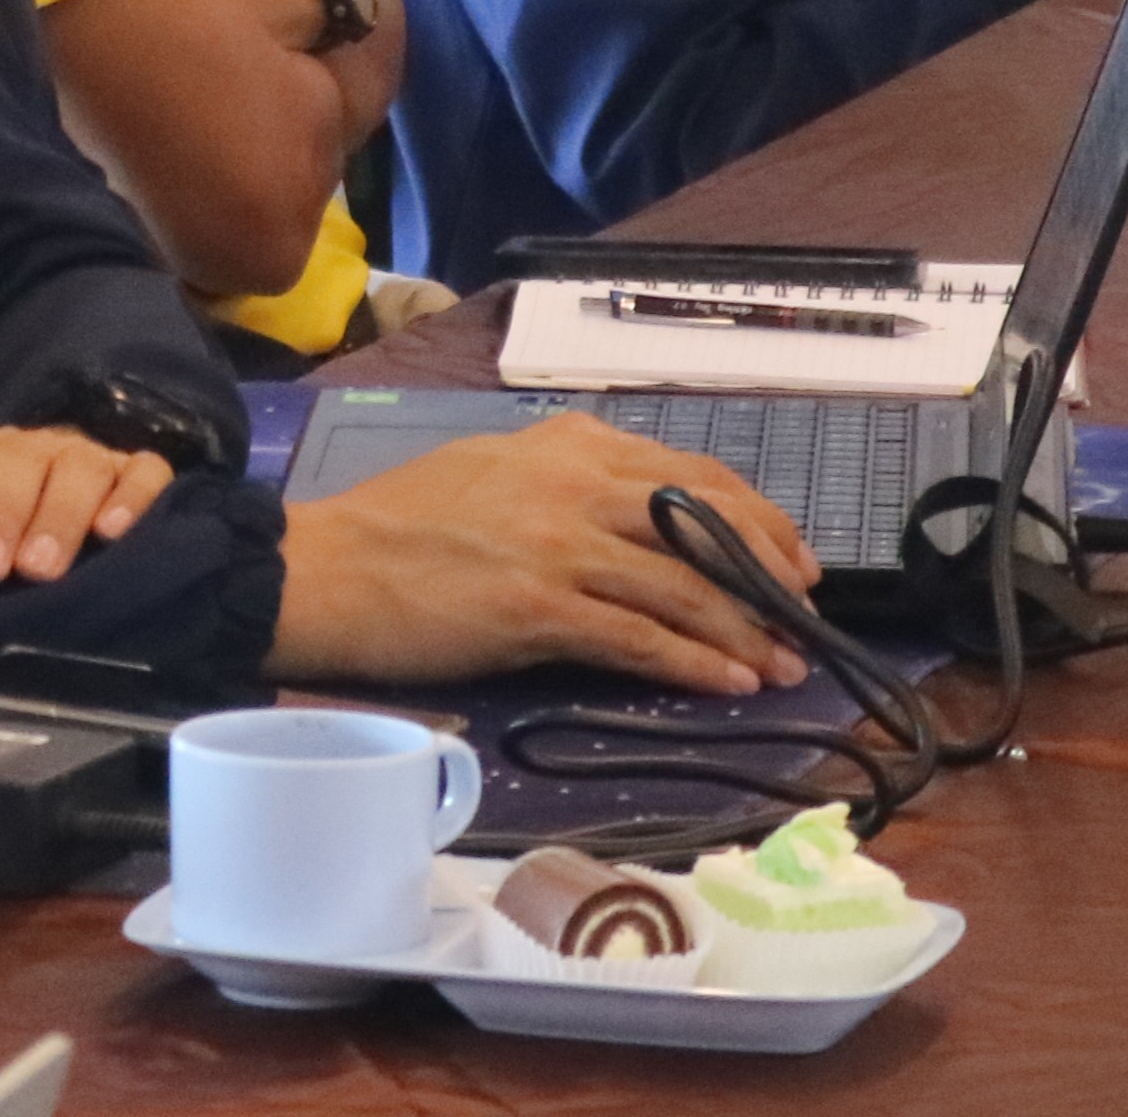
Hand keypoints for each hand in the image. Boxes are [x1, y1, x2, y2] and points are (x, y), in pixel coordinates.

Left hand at [0, 420, 175, 583]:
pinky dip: (131, 500)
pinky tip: (113, 533)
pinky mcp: (140, 473)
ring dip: (57, 518)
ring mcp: (88, 458)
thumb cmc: (15, 535)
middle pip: (13, 461)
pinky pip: (144, 474)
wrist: (96, 499)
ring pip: (77, 470)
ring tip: (38, 569)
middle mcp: (32, 450)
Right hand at [266, 413, 817, 694]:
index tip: (790, 558)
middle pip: (707, 521)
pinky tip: (727, 683)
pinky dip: (693, 661)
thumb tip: (630, 518)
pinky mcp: (537, 605)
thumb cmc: (395, 526)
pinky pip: (639, 635)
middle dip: (769, 572)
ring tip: (780, 667)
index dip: (755, 518)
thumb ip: (562, 481)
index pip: (691, 473)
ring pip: (684, 582)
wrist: (325, 569)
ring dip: (744, 630)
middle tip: (802, 616)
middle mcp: (572, 482)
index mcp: (565, 444)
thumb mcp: (490, 471)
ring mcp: (557, 542)